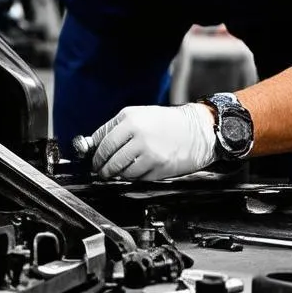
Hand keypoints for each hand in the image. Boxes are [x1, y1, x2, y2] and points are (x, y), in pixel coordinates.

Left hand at [88, 103, 216, 180]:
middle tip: (100, 170)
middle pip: (109, 158)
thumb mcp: (140, 114)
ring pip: (122, 171)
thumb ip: (117, 127)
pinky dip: (133, 177)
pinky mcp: (159, 167)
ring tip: (116, 172)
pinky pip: (138, 178)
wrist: (198, 129)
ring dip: (116, 174)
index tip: (93, 158)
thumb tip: (94, 144)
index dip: (94, 152)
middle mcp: (138, 135)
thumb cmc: (168, 122)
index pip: (102, 140)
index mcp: (130, 118)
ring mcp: (149, 152)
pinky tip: (136, 171)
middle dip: (102, 167)